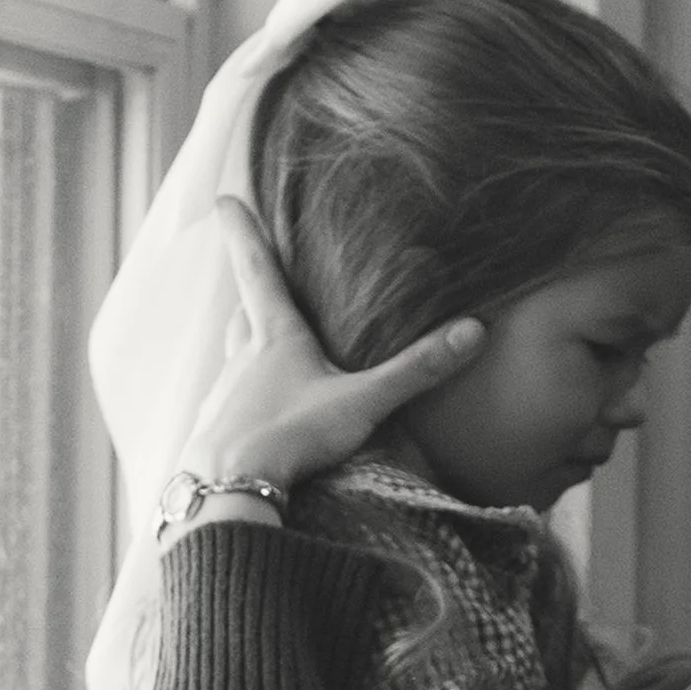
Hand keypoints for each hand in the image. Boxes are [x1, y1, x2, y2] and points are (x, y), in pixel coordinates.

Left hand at [166, 196, 485, 507]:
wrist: (229, 489)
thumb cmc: (289, 435)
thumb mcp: (361, 403)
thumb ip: (415, 370)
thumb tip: (473, 331)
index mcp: (275, 338)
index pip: (256, 270)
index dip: (243, 232)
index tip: (225, 200)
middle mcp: (243, 360)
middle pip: (242, 314)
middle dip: (247, 294)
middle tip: (251, 279)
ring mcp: (224, 396)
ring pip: (233, 358)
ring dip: (244, 347)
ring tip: (258, 347)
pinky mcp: (216, 432)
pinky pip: (228, 403)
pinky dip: (240, 398)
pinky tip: (253, 415)